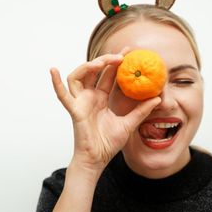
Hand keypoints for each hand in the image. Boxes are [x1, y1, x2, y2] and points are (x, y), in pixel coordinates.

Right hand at [49, 48, 160, 171]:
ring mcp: (80, 102)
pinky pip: (63, 96)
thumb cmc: (108, 144)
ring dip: (88, 66)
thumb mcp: (129, 124)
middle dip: (105, 60)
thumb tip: (158, 99)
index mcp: (100, 98)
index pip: (108, 74)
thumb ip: (141, 111)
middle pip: (93, 71)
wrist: (97, 160)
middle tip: (121, 55)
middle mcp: (88, 97)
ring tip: (101, 62)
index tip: (128, 51)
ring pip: (77, 77)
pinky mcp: (75, 111)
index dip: (116, 62)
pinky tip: (53, 70)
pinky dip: (56, 83)